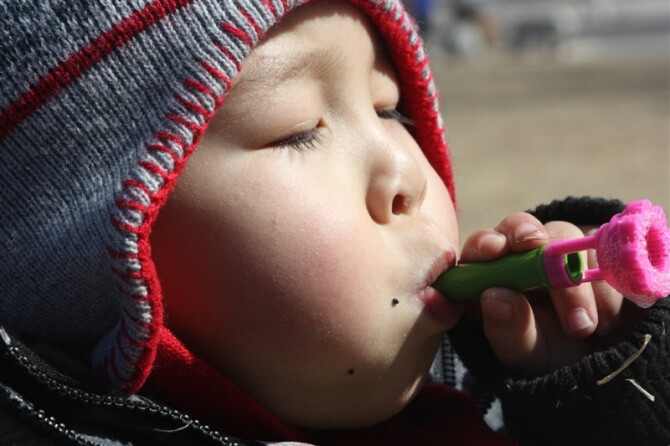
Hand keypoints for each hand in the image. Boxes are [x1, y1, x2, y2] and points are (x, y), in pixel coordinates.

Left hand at [460, 212, 645, 376]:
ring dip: (578, 284)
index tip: (497, 250)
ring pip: (567, 238)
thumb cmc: (545, 360)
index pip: (481, 245)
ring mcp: (561, 251)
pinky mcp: (598, 255)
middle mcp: (522, 255)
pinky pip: (606, 254)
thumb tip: (495, 295)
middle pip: (525, 230)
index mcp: (490, 276)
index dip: (487, 243)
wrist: (597, 371)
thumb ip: (507, 329)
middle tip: (559, 279)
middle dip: (543, 256)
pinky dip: (608, 287)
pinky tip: (608, 322)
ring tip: (585, 327)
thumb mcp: (524, 355)